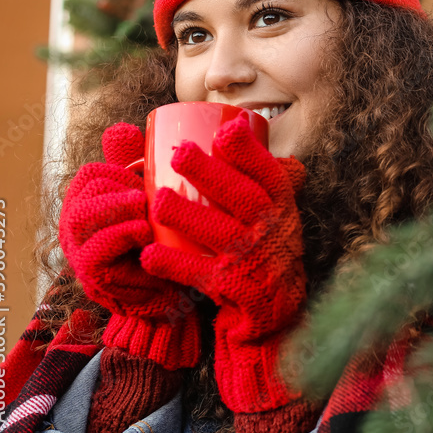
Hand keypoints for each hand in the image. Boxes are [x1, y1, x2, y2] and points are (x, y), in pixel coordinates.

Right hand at [58, 122, 200, 369]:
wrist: (173, 296)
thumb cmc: (170, 239)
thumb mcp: (173, 199)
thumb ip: (175, 166)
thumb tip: (204, 124)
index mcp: (97, 199)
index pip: (95, 171)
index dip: (119, 167)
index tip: (149, 172)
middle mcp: (82, 222)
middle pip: (87, 189)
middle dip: (118, 184)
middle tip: (148, 188)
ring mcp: (83, 250)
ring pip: (83, 217)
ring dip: (116, 207)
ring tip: (144, 205)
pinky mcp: (95, 278)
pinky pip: (95, 254)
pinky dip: (119, 237)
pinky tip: (143, 231)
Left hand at [140, 116, 307, 411]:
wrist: (276, 310)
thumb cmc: (267, 247)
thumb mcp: (276, 211)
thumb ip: (261, 173)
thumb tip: (236, 122)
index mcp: (282, 208)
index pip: (271, 176)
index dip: (250, 153)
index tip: (225, 131)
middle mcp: (272, 232)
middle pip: (243, 198)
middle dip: (212, 174)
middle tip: (179, 153)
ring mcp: (253, 261)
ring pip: (220, 234)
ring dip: (188, 215)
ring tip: (157, 200)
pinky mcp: (232, 288)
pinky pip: (200, 275)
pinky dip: (175, 265)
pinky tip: (149, 254)